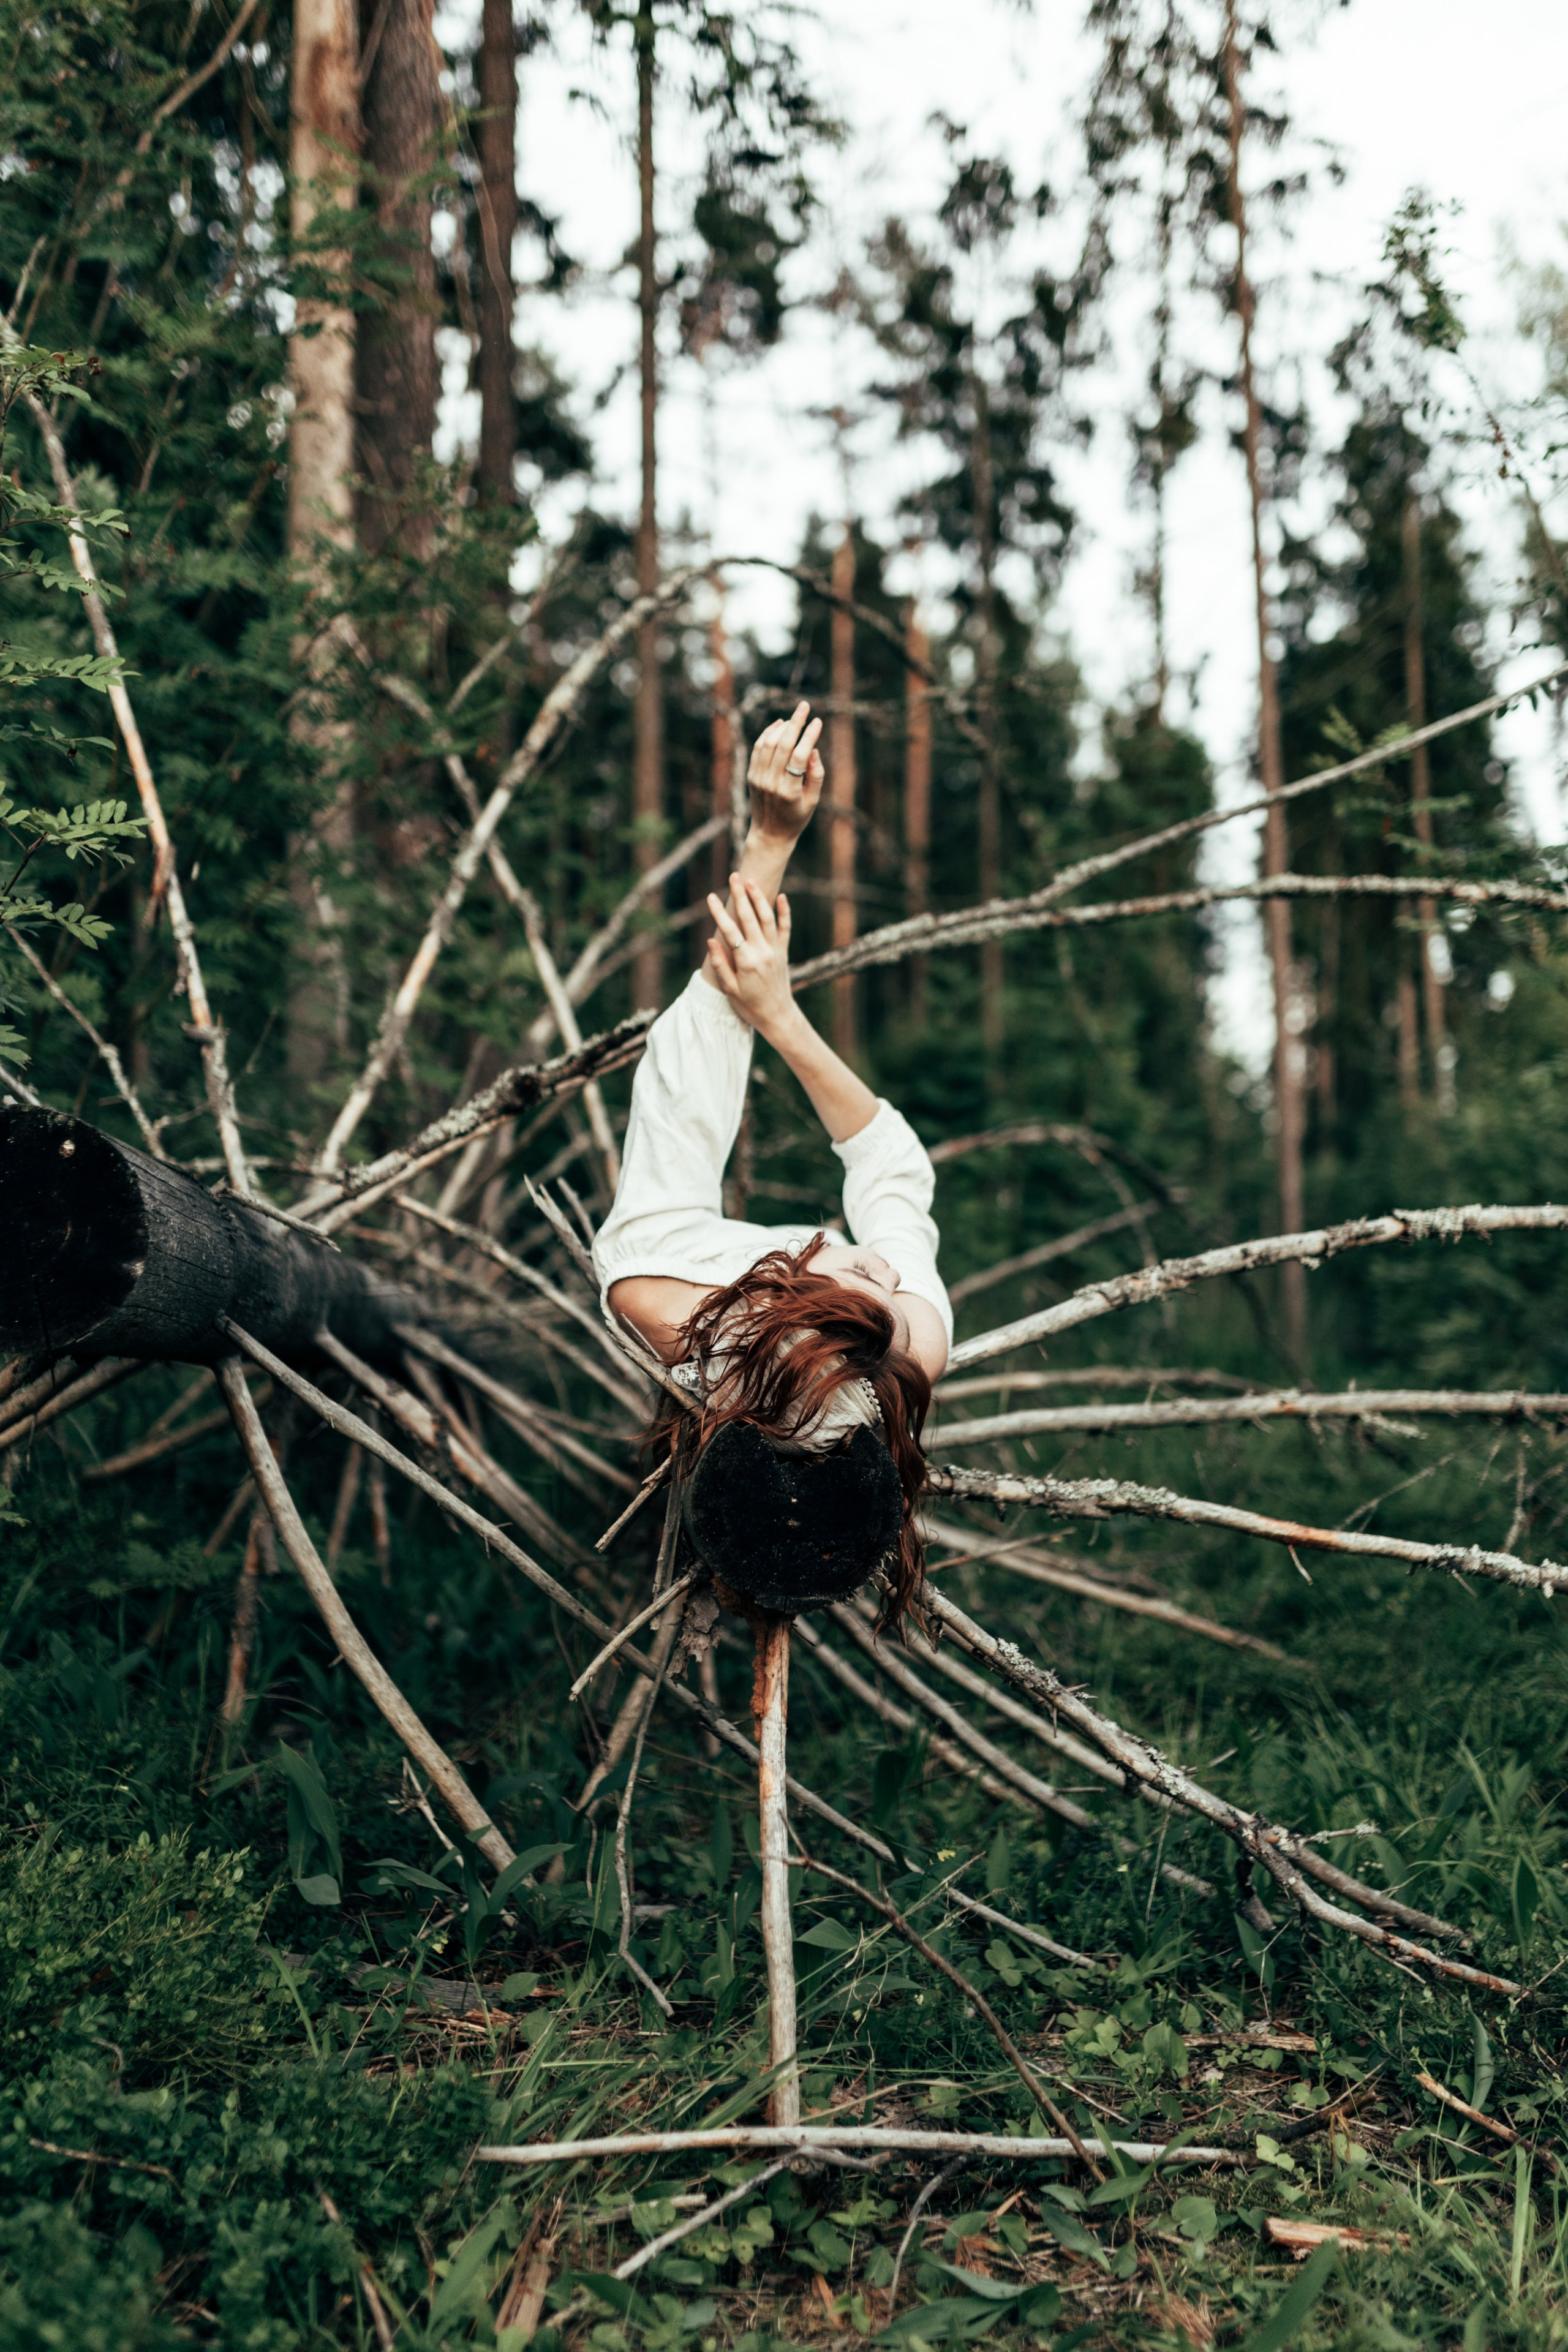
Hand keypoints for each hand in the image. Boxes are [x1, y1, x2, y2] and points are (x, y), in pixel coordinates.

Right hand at [704, 874, 798, 1039]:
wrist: (777, 1015)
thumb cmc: (749, 1005)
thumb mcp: (729, 989)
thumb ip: (720, 964)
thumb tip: (711, 940)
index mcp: (746, 961)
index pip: (730, 931)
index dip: (719, 913)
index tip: (711, 897)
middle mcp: (762, 952)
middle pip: (749, 918)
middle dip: (740, 895)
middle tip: (734, 875)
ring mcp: (775, 950)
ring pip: (768, 918)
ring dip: (759, 898)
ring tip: (751, 881)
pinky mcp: (784, 951)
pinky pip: (785, 928)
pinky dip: (784, 912)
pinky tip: (781, 896)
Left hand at [746, 701, 823, 845]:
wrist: (769, 834)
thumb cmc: (796, 817)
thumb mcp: (813, 801)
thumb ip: (816, 775)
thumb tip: (813, 750)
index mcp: (789, 791)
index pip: (799, 756)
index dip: (809, 736)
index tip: (817, 721)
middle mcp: (771, 783)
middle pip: (782, 745)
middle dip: (795, 722)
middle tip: (805, 705)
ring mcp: (758, 778)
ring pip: (768, 743)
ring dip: (781, 727)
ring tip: (793, 718)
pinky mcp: (751, 776)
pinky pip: (758, 748)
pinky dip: (767, 734)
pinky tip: (778, 725)